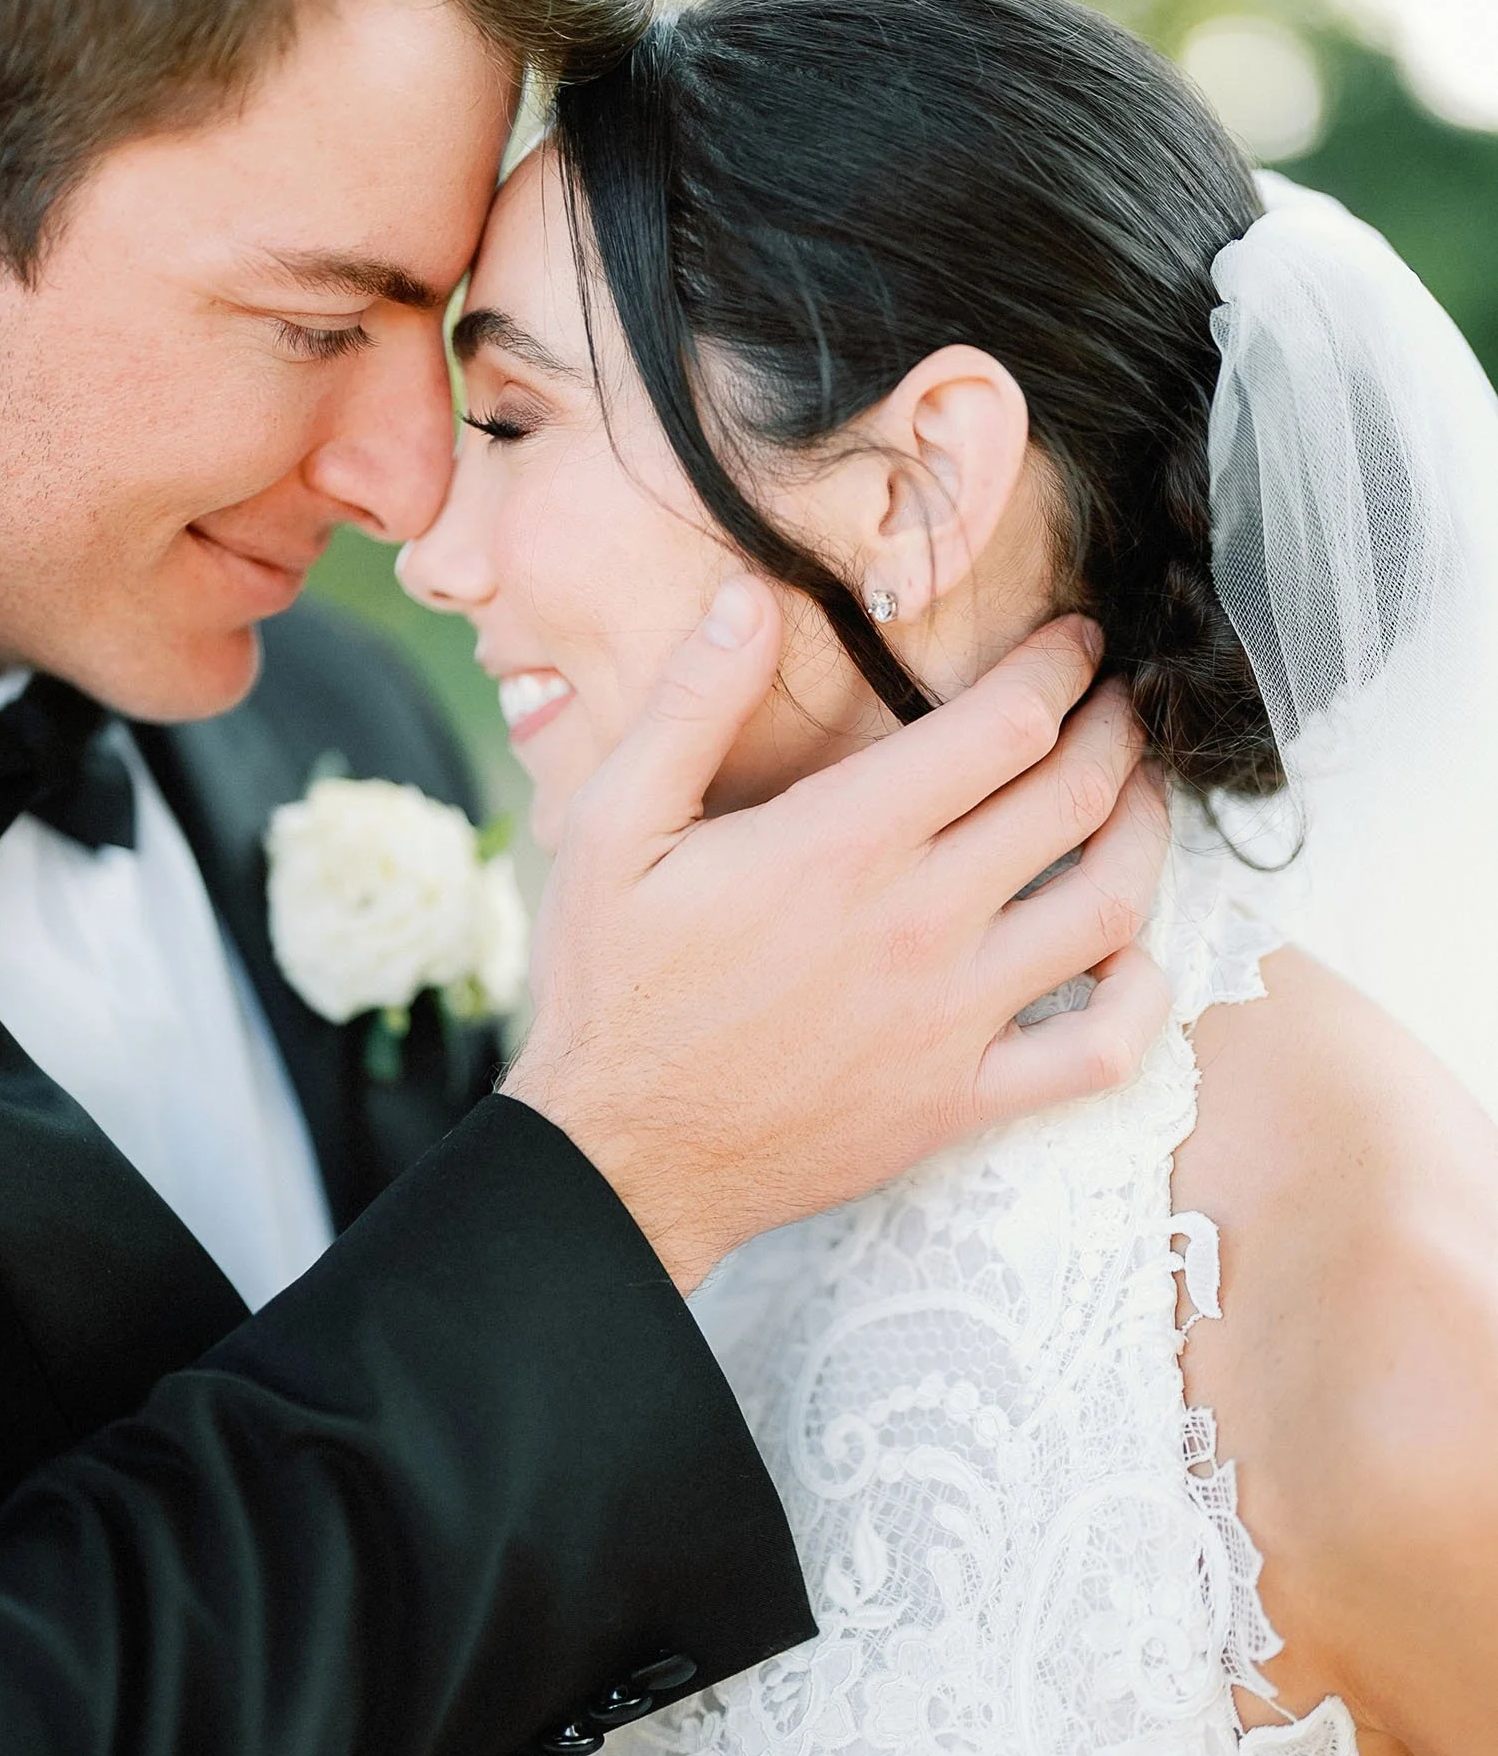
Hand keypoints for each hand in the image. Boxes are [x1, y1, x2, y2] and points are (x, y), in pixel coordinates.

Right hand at [504, 577, 1168, 1289]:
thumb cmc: (611, 990)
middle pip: (1073, 797)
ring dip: (1147, 832)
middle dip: (1115, 728)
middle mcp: (918, 923)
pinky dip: (1142, 997)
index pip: (1004, 726)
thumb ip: (688, 706)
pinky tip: (1132, 954)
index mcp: (841, 844)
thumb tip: (748, 598)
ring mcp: (951, 1018)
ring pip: (1110, 906)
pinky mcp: (962, 1099)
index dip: (1059, 665)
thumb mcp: (609, 829)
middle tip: (1121, 699)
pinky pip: (1097, 1049)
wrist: (620, 1157)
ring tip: (1142, 793)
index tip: (1076, 640)